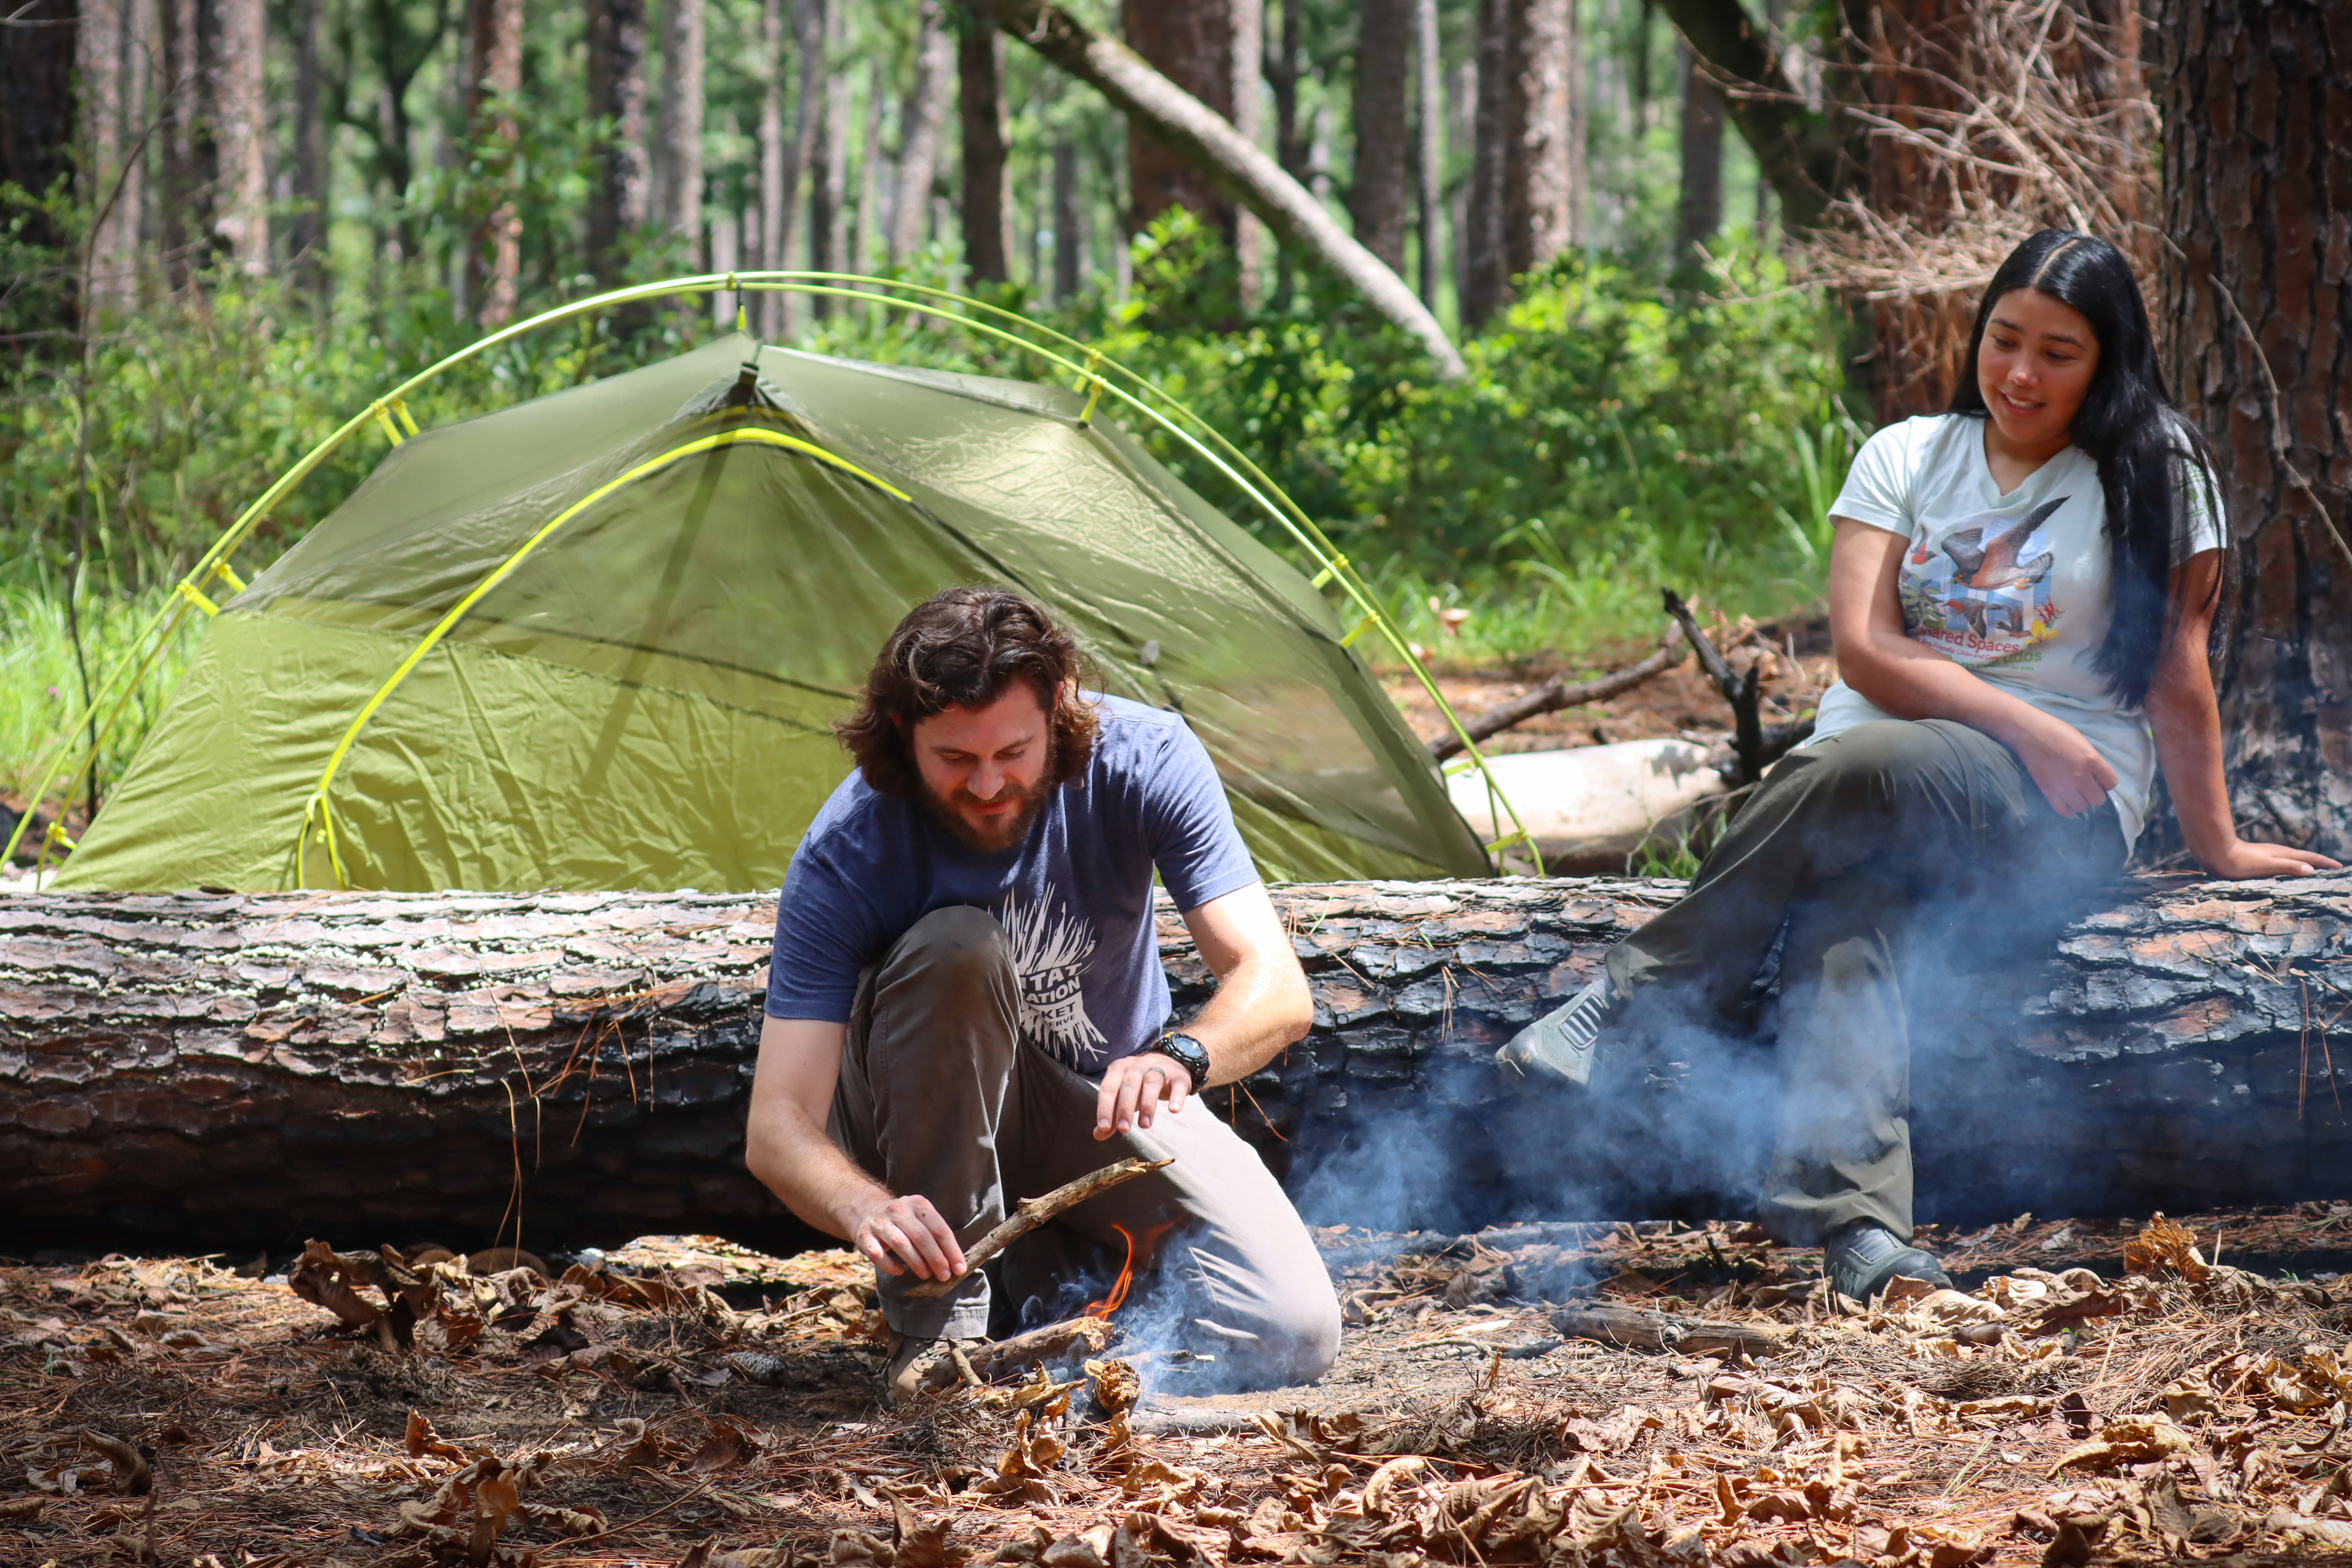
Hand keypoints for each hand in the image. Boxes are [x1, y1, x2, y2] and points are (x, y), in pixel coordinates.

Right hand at [844, 1191, 965, 1280]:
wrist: (866, 1210)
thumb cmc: (902, 1221)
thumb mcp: (919, 1218)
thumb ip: (934, 1235)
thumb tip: (954, 1263)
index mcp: (917, 1204)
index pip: (939, 1228)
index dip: (951, 1250)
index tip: (959, 1268)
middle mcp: (898, 1209)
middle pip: (921, 1236)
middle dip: (936, 1259)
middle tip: (944, 1275)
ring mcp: (879, 1222)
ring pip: (900, 1244)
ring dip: (916, 1262)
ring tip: (926, 1275)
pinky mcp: (864, 1236)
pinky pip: (877, 1254)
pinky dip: (890, 1265)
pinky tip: (900, 1271)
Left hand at [1094, 1050, 1190, 1139]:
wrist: (1167, 1064)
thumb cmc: (1140, 1085)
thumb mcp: (1123, 1097)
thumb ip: (1112, 1114)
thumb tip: (1098, 1135)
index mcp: (1119, 1069)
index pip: (1108, 1087)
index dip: (1104, 1107)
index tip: (1104, 1127)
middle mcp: (1136, 1065)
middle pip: (1129, 1084)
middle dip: (1125, 1107)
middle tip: (1124, 1129)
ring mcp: (1158, 1068)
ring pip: (1151, 1082)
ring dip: (1147, 1105)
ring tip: (1145, 1125)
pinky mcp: (1177, 1075)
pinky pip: (1177, 1084)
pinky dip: (1176, 1096)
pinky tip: (1174, 1110)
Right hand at [2009, 710, 2117, 817]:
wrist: (2028, 732)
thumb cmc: (2056, 731)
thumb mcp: (2082, 742)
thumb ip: (2092, 761)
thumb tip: (2095, 778)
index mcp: (2091, 759)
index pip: (2111, 783)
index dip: (2106, 782)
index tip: (2098, 779)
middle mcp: (2080, 776)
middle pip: (2098, 799)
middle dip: (2094, 794)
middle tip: (2086, 787)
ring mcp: (2063, 785)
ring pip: (2082, 807)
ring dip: (2080, 802)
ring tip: (2074, 794)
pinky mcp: (2047, 791)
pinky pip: (2063, 810)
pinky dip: (2067, 809)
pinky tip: (2065, 801)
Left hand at [2195, 838, 2342, 879]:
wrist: (2216, 853)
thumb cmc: (2239, 862)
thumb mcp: (2266, 866)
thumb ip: (2287, 867)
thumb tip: (2310, 870)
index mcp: (2282, 854)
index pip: (2309, 859)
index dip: (2325, 863)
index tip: (2340, 867)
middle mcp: (2277, 853)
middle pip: (2303, 858)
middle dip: (2319, 863)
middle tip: (2332, 869)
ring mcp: (2267, 855)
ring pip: (2291, 860)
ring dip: (2304, 865)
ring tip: (2314, 871)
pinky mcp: (2258, 860)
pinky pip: (2281, 863)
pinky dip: (2290, 867)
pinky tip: (2284, 872)